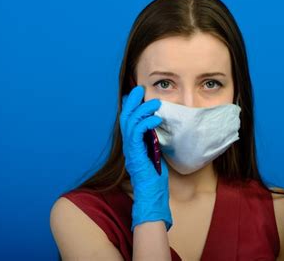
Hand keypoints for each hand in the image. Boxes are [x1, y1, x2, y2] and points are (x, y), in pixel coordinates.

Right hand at [120, 85, 171, 231]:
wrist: (151, 196)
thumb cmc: (155, 177)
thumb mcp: (155, 153)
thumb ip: (153, 140)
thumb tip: (158, 127)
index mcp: (133, 144)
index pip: (128, 120)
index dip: (130, 105)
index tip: (137, 93)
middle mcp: (128, 145)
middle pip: (125, 117)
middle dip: (132, 101)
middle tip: (140, 89)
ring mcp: (130, 150)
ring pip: (130, 123)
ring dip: (142, 110)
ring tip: (154, 103)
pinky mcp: (135, 155)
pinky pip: (137, 134)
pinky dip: (146, 123)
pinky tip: (156, 119)